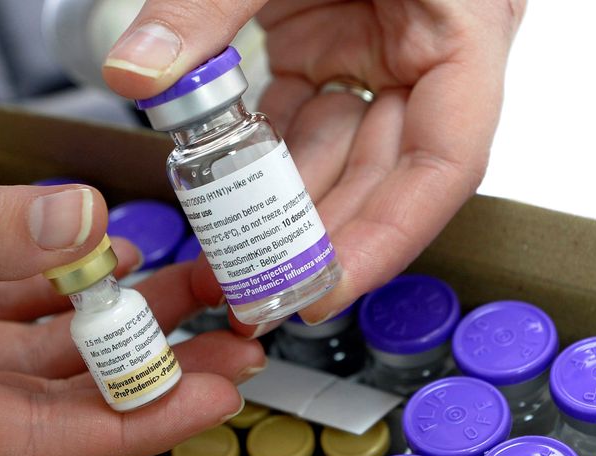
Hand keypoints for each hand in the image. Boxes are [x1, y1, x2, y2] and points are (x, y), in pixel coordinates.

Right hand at [0, 105, 261, 455]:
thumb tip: (75, 228)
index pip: (22, 436)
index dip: (124, 423)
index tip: (203, 399)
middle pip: (49, 393)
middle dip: (144, 370)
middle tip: (224, 348)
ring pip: (40, 338)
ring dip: (117, 315)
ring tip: (193, 292)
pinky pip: (11, 291)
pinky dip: (65, 275)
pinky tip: (114, 254)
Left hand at [103, 0, 524, 332]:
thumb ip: (206, 4)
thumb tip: (134, 72)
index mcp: (461, 27)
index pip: (444, 163)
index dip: (387, 238)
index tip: (324, 289)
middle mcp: (429, 55)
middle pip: (383, 175)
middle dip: (319, 236)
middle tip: (256, 288)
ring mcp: (379, 55)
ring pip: (339, 155)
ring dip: (282, 205)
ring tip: (230, 254)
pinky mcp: (332, 48)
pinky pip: (303, 120)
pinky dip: (262, 156)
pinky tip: (223, 188)